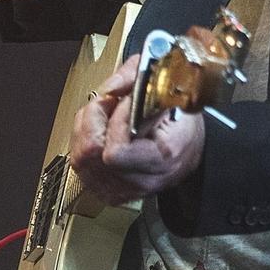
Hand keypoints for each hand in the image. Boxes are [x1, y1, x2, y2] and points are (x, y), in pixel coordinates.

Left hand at [68, 55, 206, 206]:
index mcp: (161, 159)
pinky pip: (80, 167)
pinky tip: (100, 132)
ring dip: (86, 129)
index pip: (115, 151)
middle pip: (90, 155)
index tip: (127, 102)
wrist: (190, 150)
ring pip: (80, 159)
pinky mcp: (109, 191)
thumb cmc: (182, 124)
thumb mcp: (171, 93)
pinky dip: (84, 143)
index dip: (116, 120)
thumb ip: (137, 78)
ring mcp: (123, 189)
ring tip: (104, 115)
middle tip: (108, 103)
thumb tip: (110, 88)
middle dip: (94, 119)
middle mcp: (141, 180)